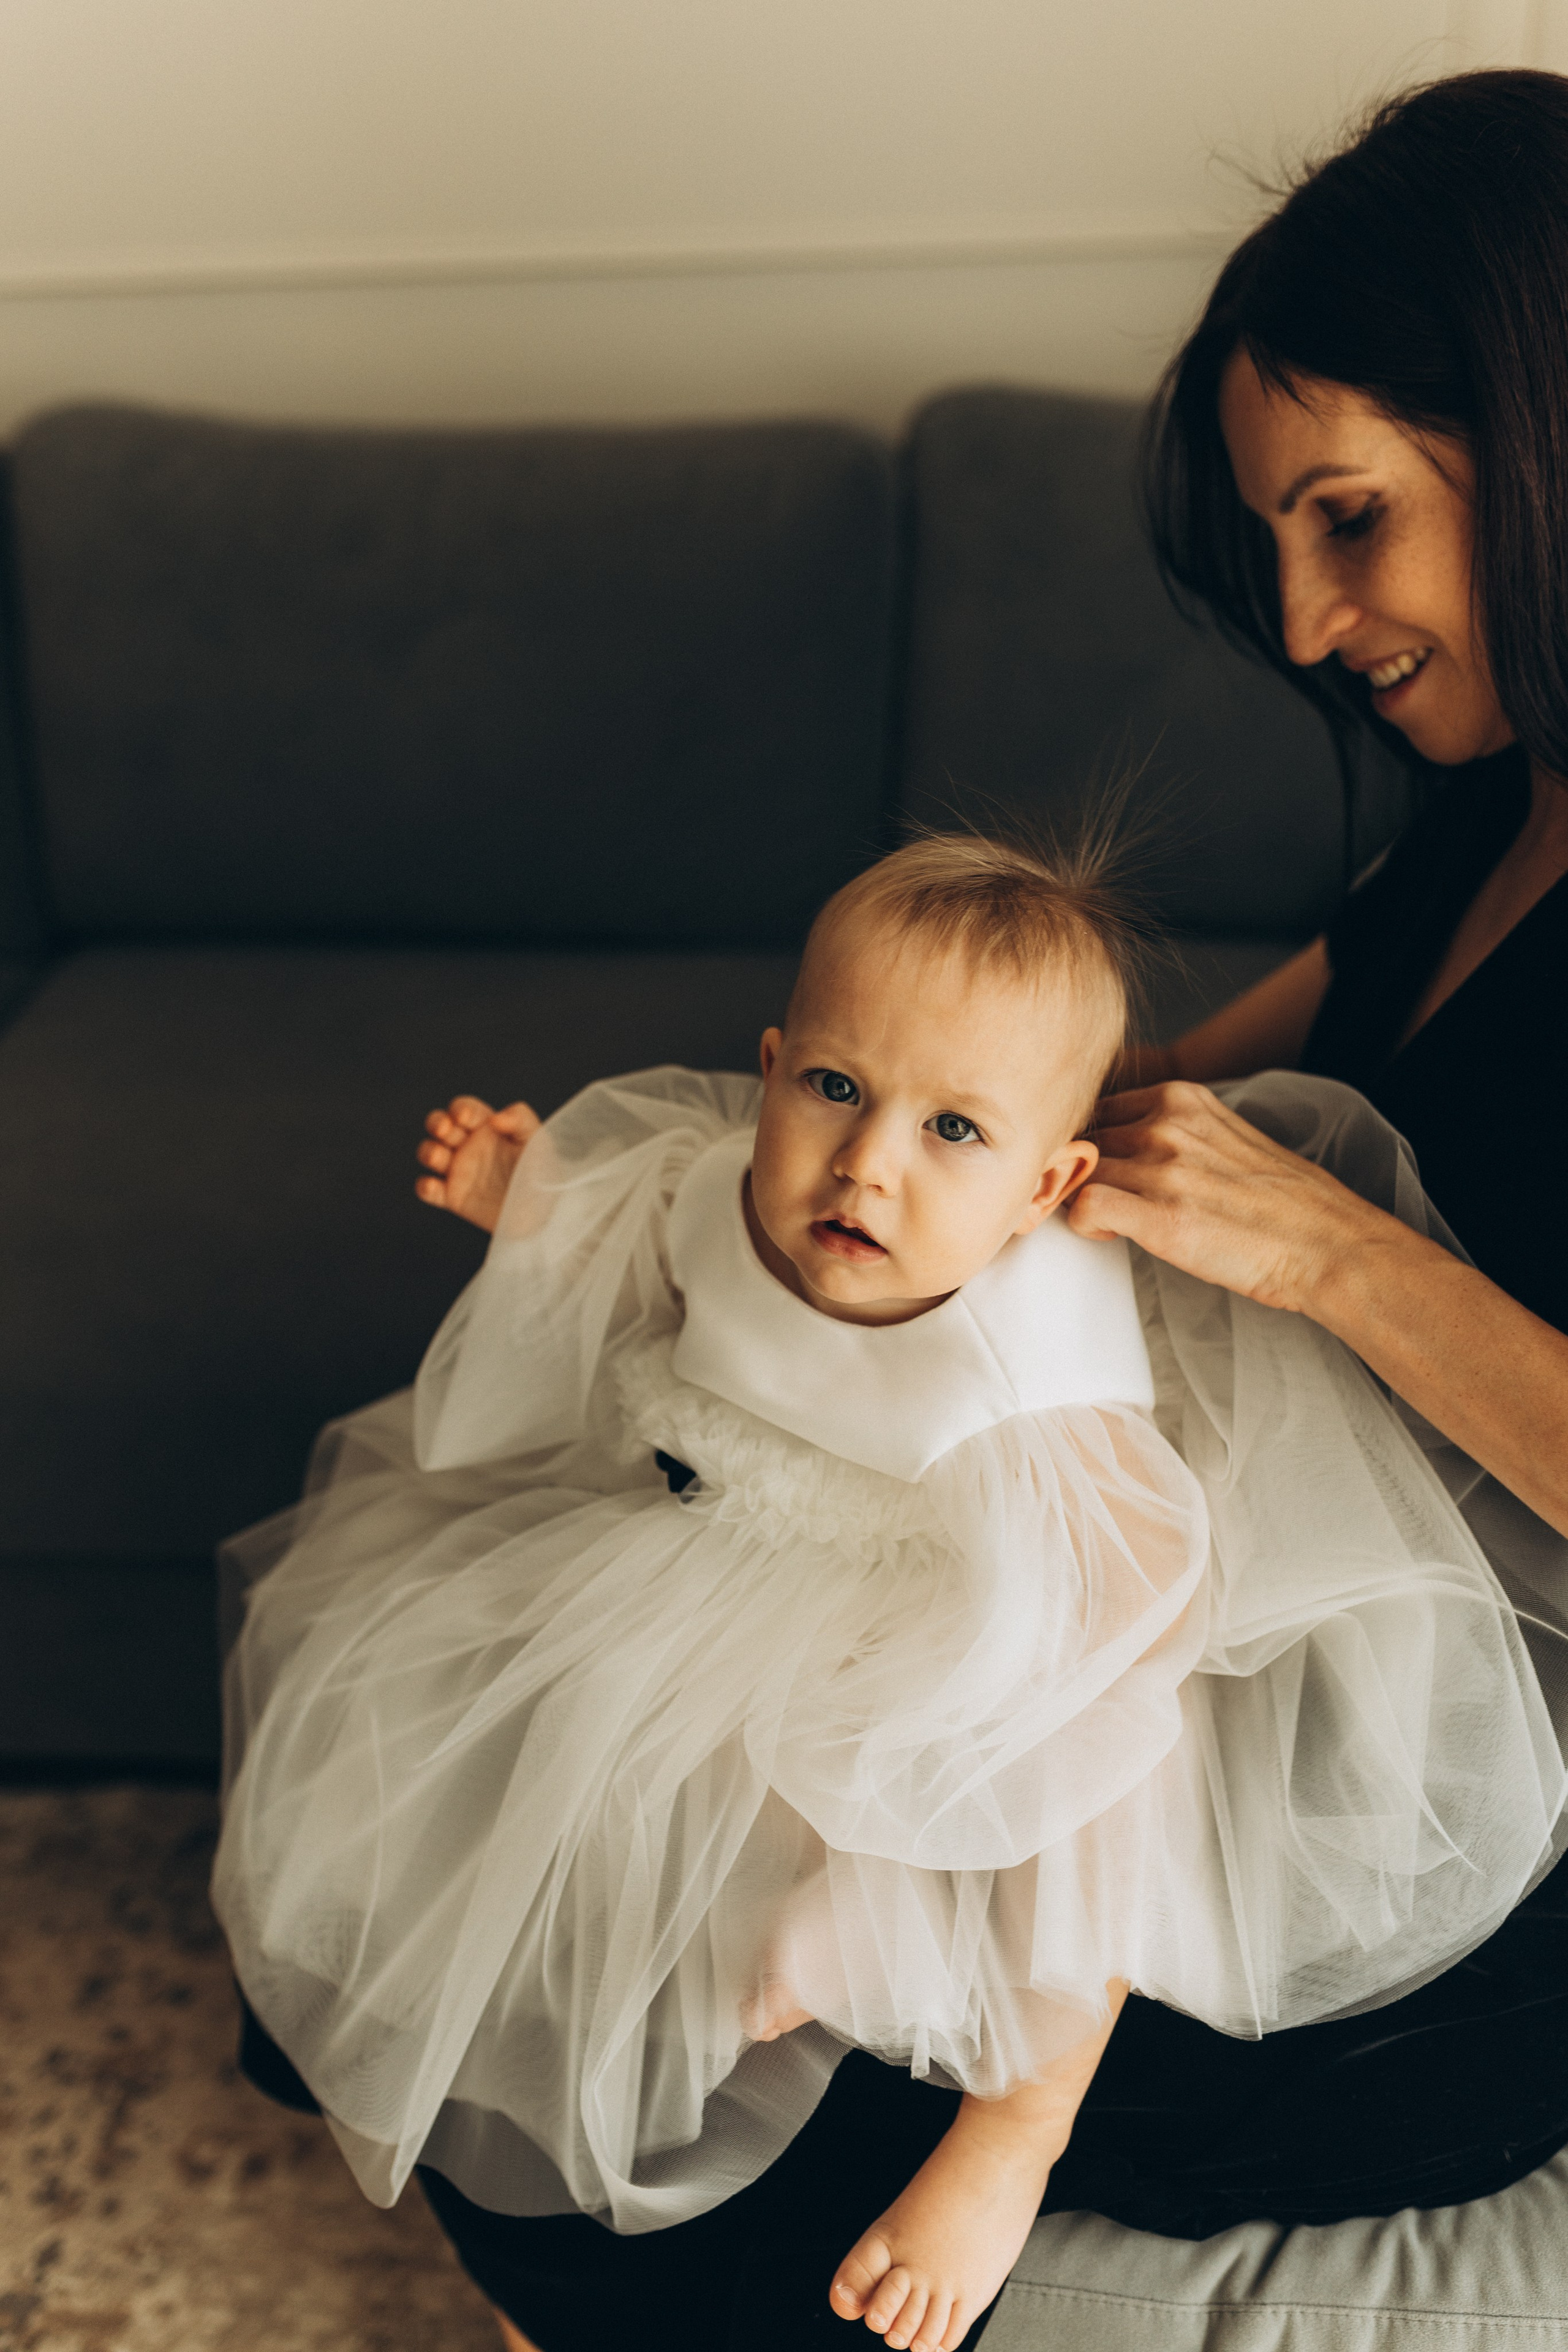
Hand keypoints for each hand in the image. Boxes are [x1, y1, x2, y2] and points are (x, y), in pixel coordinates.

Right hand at [415, 1095, 539, 1233]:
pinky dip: (424, 1187)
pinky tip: (433, 1186)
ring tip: (440, 1157)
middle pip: (439, 1125)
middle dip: (436, 1122)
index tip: (465, 1118)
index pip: (464, 1109)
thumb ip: (520, 1119)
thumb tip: (495, 1118)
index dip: (460, 1109)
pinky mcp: (453, 1197)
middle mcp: (468, 1145)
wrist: (545, 1212)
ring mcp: (458, 1171)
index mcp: (487, 1127)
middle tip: (445, 1130)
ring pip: (429, 1153)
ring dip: (428, 1151)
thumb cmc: (544, 1172)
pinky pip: (428, 1190)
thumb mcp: (538, 1140)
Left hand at [1067, 1081, 1378, 1311]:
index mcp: (1182, 1099)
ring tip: (1111, 1221)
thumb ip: (1178, 1133)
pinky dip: (1084, 1225)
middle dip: (1079, 1172)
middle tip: (1096, 1200)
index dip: (1089, 1143)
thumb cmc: (1284, 1202)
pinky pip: (1084, 1207)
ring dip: (1080, 1199)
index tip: (1098, 1169)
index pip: (1098, 1108)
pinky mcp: (1159, 1216)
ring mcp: (1162, 1168)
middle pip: (1082, 1140)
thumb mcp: (1227, 1138)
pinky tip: (1113, 1235)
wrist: (1328, 1243)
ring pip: (1077, 1172)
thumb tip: (1132, 1146)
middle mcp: (1166, 1125)